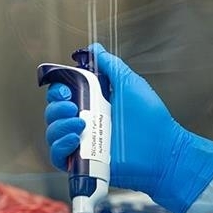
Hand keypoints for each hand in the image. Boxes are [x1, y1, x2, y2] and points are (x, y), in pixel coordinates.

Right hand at [44, 43, 212, 212]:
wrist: (160, 151)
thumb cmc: (150, 120)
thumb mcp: (129, 84)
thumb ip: (111, 65)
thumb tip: (95, 49)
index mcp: (93, 103)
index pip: (62, 95)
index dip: (58, 90)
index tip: (67, 89)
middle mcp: (84, 123)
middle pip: (53, 113)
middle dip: (56, 107)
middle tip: (72, 106)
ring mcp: (82, 143)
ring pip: (52, 133)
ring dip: (59, 126)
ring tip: (80, 125)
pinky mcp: (81, 163)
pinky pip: (58, 156)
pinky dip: (60, 147)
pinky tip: (75, 139)